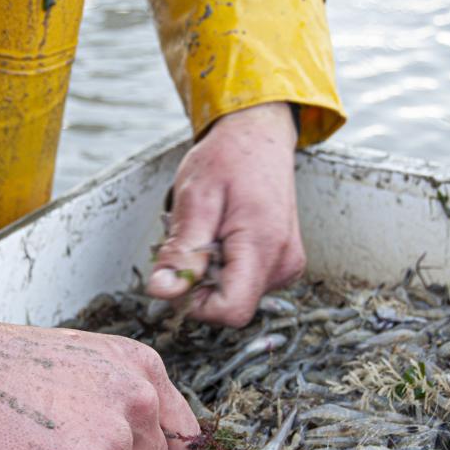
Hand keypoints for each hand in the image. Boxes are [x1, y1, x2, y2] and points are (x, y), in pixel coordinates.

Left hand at [145, 102, 305, 326]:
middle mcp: (283, 263)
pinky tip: (222, 238)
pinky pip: (245, 284)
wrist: (258, 138)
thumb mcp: (195, 200)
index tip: (180, 272)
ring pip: (236, 296)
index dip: (195, 302)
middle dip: (200, 284)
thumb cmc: (227, 159)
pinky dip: (225, 268)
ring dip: (211, 275)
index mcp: (263, 246)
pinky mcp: (283, 265)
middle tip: (193, 239)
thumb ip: (180, 250)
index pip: (230, 310)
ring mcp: (287, 266)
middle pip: (231, 306)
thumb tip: (162, 291)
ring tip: (209, 233)